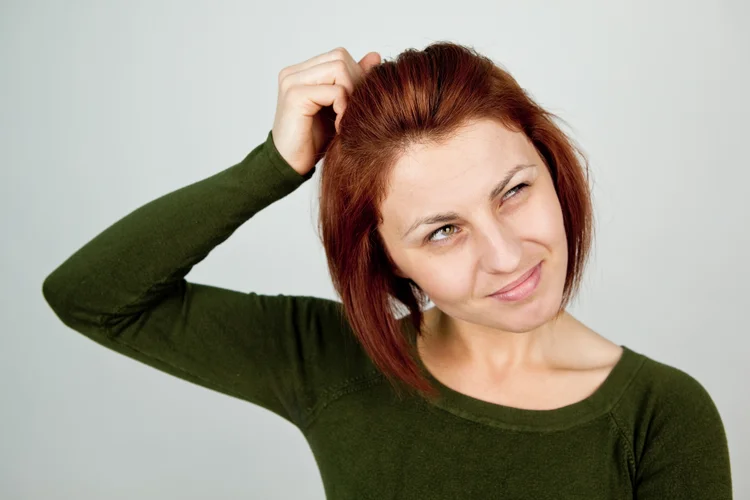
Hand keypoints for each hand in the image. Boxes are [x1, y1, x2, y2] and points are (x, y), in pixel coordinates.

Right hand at [271, 47, 380, 175]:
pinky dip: (343, 108)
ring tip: (345, 118)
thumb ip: (353, 80)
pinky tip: (339, 126)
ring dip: (350, 95)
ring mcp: (292, 81)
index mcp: (302, 72)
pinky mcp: (295, 95)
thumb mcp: (339, 106)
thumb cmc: (313, 140)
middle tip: (353, 112)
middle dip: (355, 84)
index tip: (355, 104)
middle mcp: (294, 72)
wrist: (290, 165)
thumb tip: (375, 56)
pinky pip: (334, 91)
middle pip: (340, 58)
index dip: (355, 77)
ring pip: (339, 69)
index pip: (339, 56)